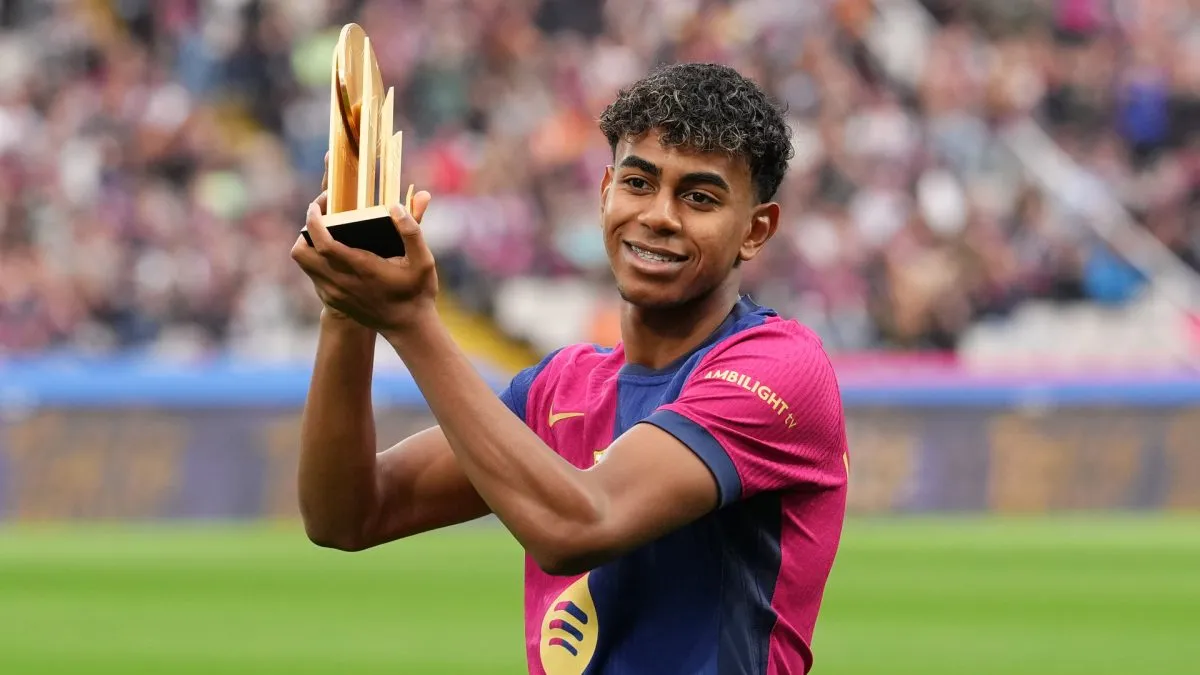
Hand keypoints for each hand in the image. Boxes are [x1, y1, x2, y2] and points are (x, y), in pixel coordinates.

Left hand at [291, 188, 436, 333]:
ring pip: (303, 263)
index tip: (317, 205)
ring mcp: (334, 293)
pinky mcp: (333, 300)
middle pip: (301, 252)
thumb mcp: (424, 261)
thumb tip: (396, 206)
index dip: (314, 220)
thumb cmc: (417, 292)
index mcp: (361, 268)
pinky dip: (316, 259)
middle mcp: (341, 282)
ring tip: (326, 232)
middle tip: (321, 217)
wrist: (408, 328)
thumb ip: (412, 230)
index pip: (323, 242)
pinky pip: (313, 274)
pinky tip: (335, 253)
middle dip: (305, 230)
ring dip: (308, 244)